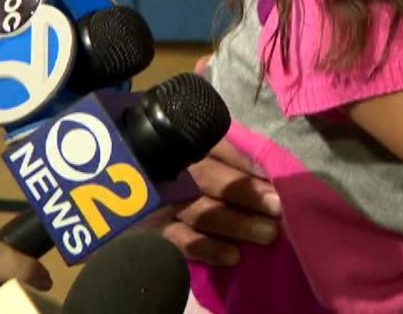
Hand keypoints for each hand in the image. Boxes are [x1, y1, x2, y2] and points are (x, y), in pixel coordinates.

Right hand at [161, 138, 281, 266]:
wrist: (124, 199)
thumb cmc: (186, 170)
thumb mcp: (208, 154)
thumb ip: (235, 159)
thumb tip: (270, 175)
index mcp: (189, 146)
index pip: (220, 150)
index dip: (248, 165)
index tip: (277, 181)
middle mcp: (173, 170)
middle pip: (209, 179)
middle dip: (246, 193)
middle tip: (277, 207)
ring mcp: (161, 203)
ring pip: (199, 212)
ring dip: (236, 223)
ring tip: (268, 234)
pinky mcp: (153, 232)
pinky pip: (180, 242)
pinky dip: (207, 249)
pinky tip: (233, 257)